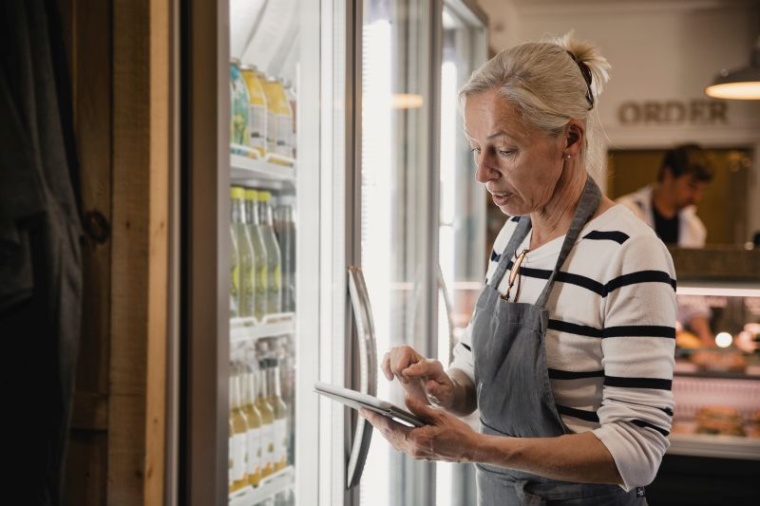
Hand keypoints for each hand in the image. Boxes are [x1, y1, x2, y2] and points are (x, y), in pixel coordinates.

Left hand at [360, 396, 477, 462]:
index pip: (390, 427)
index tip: (364, 409)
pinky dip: (393, 433)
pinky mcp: (418, 453)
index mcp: (417, 439)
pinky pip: (400, 443)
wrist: (470, 449)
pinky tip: (390, 425)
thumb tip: (405, 399)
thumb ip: (420, 408)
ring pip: (393, 440)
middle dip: (376, 422)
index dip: (375, 417)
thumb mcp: (439, 415)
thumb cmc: (458, 432)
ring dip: (383, 428)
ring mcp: (415, 453)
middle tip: (364, 410)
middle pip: (388, 435)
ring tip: (374, 416)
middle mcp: (413, 449)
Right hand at [381, 346, 455, 408]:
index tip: (406, 374)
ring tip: (401, 379)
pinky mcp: (401, 362)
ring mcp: (410, 358)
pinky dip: (385, 366)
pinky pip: (388, 356)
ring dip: (393, 367)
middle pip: (404, 350)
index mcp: (435, 367)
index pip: (424, 363)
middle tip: (406, 381)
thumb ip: (437, 391)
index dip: (414, 368)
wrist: (438, 392)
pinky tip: (390, 378)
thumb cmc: (442, 393)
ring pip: (394, 351)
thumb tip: (429, 385)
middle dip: (400, 367)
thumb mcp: (444, 396)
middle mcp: (421, 359)